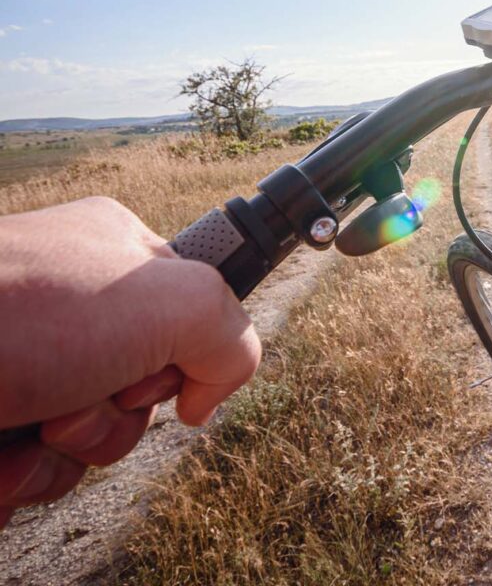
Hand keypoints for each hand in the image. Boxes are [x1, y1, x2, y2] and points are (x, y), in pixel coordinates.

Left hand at [0, 197, 260, 526]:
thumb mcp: (172, 298)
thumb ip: (231, 335)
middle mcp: (69, 306)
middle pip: (140, 390)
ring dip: (68, 452)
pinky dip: (16, 479)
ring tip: (30, 422)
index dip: (183, 356)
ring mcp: (22, 362)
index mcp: (114, 253)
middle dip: (118, 414)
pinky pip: (26, 473)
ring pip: (85, 440)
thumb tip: (206, 398)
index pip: (189, 316)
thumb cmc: (20, 309)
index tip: (156, 365)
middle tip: (83, 392)